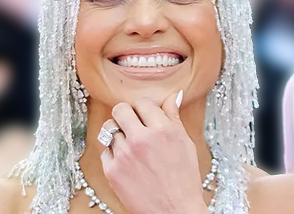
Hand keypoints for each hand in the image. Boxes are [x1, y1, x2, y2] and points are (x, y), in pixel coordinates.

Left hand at [101, 91, 206, 213]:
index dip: (144, 108)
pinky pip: (105, 151)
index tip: (146, 115)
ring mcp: (125, 155)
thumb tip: (175, 95)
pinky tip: (126, 159)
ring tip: (130, 144)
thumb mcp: (185, 143)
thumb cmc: (184, 177)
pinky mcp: (112, 171)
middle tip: (133, 123)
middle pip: (120, 110)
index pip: (143, 102)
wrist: (175, 210)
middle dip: (126, 114)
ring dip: (119, 134)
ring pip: (110, 129)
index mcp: (163, 129)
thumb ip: (174, 117)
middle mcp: (142, 139)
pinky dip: (113, 152)